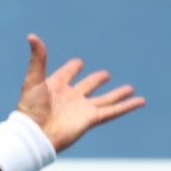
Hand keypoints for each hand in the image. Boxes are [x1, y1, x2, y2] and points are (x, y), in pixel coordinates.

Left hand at [16, 33, 144, 152]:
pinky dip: (127, 106)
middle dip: (95, 80)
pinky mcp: (91, 118)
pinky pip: (113, 111)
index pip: (66, 74)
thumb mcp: (33, 80)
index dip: (72, 68)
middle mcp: (70, 98)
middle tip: (105, 75)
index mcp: (55, 87)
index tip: (78, 63)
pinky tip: (139, 101)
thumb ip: (38, 58)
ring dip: (117, 94)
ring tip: (130, 88)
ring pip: (104, 99)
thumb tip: (32, 36)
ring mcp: (81, 109)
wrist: (36, 134)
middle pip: (87, 86)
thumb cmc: (30, 108)